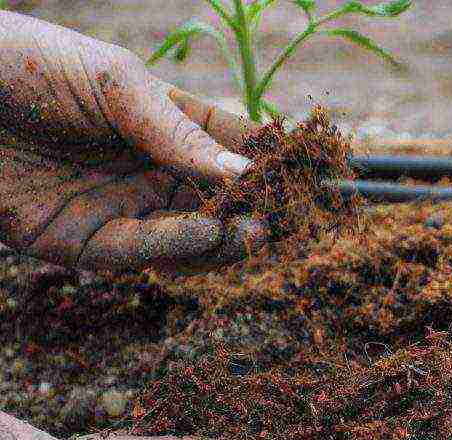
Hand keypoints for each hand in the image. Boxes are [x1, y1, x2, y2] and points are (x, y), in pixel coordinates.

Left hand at [0, 12, 264, 272]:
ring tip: (252, 230)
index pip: (230, 145)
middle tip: (282, 217)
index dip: (270, 160)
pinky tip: (203, 234)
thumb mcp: (116, 84)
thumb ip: (178, 132)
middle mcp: (145, 169)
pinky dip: (174, 248)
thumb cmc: (28, 64)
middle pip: (216, 202)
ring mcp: (116, 207)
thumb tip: (247, 172)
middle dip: (252, 211)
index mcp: (160, 121)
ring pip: (186, 238)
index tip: (312, 175)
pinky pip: (137, 253)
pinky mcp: (79, 241)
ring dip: (222, 238)